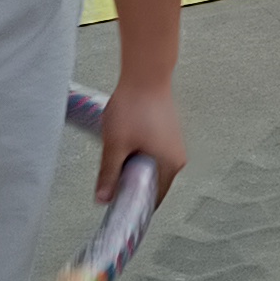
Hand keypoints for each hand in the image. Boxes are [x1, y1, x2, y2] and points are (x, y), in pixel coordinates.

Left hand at [94, 74, 187, 199]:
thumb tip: (103, 198)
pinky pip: (153, 154)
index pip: (153, 199)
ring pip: (150, 167)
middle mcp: (176, 157)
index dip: (133, 204)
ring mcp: (174, 145)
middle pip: (151, 184)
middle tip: (111, 174)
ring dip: (133, 166)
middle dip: (131, 183)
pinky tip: (125, 140)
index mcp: (170, 165)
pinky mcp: (168, 134)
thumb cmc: (135, 106)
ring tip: (118, 151)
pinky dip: (138, 154)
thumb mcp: (115, 145)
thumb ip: (109, 174)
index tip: (118, 205)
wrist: (145, 75)